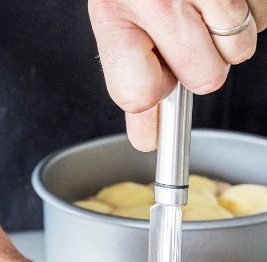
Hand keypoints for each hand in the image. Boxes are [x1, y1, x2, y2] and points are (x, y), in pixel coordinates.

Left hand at [89, 0, 266, 150]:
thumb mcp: (119, 21)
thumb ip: (132, 83)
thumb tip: (147, 140)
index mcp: (116, 13)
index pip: (141, 95)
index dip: (154, 90)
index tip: (157, 74)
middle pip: (206, 79)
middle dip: (200, 62)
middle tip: (186, 27)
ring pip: (240, 51)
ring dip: (227, 34)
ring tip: (205, 1)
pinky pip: (263, 19)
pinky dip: (250, 8)